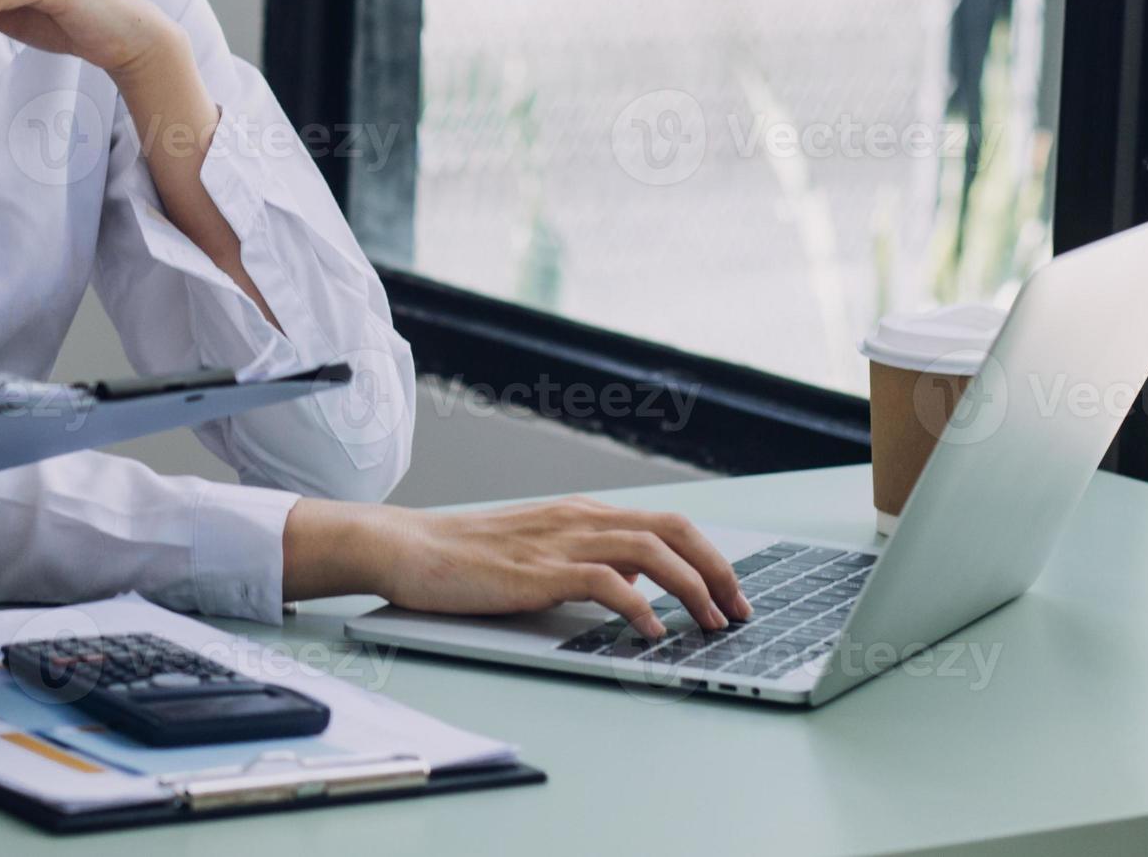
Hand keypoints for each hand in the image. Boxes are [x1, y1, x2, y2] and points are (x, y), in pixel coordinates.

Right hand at [284, 497, 752, 638]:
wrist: (408, 548)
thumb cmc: (464, 557)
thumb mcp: (538, 553)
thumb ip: (586, 562)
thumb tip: (636, 588)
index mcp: (582, 514)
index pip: (668, 525)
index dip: (709, 558)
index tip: (731, 594)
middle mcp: (580, 520)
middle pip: (675, 532)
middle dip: (718, 571)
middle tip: (739, 611)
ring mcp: (560, 543)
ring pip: (652, 552)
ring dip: (693, 589)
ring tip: (710, 624)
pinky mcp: (539, 571)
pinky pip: (606, 583)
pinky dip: (639, 608)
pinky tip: (651, 632)